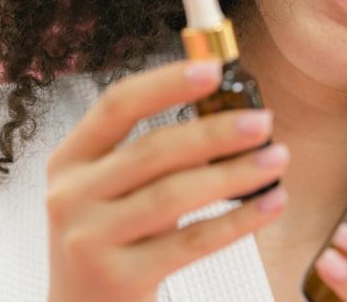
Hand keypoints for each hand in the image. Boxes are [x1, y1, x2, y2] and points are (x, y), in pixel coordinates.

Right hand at [45, 58, 289, 301]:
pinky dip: (238, 220)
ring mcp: (88, 239)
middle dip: (215, 132)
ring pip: (174, 195)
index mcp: (70, 160)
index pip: (117, 105)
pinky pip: (191, 242)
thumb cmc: (109, 239)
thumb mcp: (111, 190)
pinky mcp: (117, 277)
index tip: (214, 69)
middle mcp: (70, 195)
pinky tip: (270, 204)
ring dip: (234, 174)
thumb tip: (229, 114)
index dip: (167, 82)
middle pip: (153, 150)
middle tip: (263, 121)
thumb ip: (152, 154)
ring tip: (276, 159)